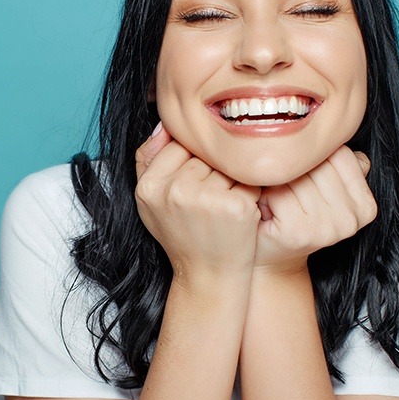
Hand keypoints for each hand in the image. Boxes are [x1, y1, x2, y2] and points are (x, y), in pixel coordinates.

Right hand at [135, 123, 261, 286]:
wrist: (207, 276)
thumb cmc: (182, 235)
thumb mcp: (151, 201)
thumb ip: (148, 159)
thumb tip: (164, 123)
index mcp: (150, 186)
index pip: (178, 144)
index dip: (192, 163)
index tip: (195, 185)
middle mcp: (175, 190)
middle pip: (205, 153)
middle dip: (212, 171)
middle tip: (208, 202)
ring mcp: (207, 198)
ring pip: (227, 164)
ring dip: (231, 180)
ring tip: (221, 207)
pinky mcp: (236, 207)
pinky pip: (248, 179)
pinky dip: (249, 192)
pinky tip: (238, 212)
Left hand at [255, 145, 376, 273]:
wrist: (270, 256)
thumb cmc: (291, 216)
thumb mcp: (322, 189)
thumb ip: (337, 164)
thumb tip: (342, 131)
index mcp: (366, 205)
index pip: (339, 154)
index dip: (311, 159)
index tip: (301, 176)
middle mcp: (353, 219)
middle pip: (317, 164)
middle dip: (293, 169)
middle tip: (281, 187)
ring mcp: (330, 228)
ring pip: (297, 176)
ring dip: (276, 181)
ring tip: (273, 197)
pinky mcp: (302, 232)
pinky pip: (279, 191)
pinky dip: (265, 194)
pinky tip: (266, 207)